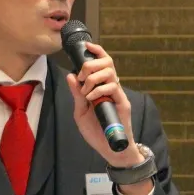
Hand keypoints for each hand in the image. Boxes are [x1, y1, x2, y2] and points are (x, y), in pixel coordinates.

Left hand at [65, 42, 142, 168]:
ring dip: (94, 78)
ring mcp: (117, 94)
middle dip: (91, 65)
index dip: (96, 51)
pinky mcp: (123, 103)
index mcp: (100, 86)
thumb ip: (76, 94)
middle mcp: (111, 87)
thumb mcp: (80, 111)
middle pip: (107, 62)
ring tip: (86, 91)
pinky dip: (100, 90)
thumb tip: (71, 76)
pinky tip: (92, 99)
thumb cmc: (96, 131)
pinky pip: (113, 88)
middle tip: (82, 77)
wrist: (109, 148)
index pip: (102, 63)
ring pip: (110, 73)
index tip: (87, 46)